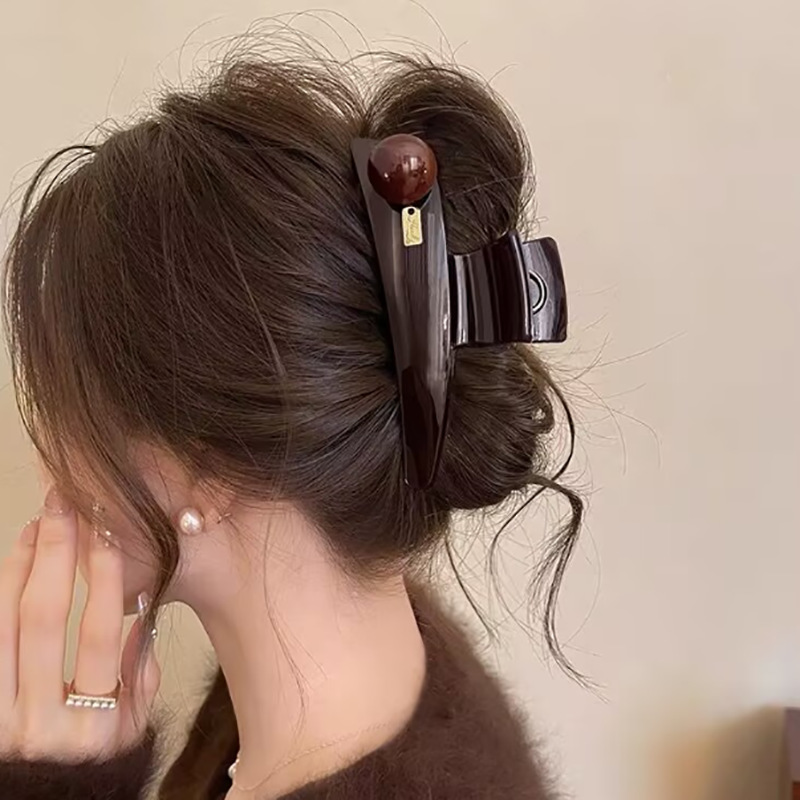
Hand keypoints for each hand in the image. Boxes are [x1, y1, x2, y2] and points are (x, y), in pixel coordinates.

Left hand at [0, 488, 159, 760]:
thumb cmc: (93, 769)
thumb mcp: (133, 731)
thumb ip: (142, 676)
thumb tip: (139, 616)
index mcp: (95, 727)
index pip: (102, 633)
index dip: (105, 576)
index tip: (107, 531)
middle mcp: (41, 723)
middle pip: (45, 620)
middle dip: (56, 554)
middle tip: (65, 506)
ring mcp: (1, 719)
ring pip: (2, 626)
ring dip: (19, 567)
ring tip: (37, 525)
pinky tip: (11, 565)